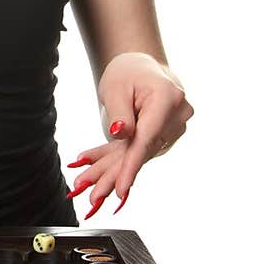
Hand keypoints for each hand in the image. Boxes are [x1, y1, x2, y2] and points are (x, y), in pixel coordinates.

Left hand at [67, 52, 193, 219]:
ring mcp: (175, 128)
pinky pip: (140, 151)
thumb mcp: (115, 87)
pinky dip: (119, 161)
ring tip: (85, 185)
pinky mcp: (165, 137)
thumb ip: (120, 112)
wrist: (142, 67)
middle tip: (90, 196)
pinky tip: (97, 176)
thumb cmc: (128, 72)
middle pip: (144, 151)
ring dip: (114, 169)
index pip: (147, 138)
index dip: (132, 166)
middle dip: (115, 173)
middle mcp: (178, 116)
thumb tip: (121, 134)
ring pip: (141, 155)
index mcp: (168, 98)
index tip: (121, 189)